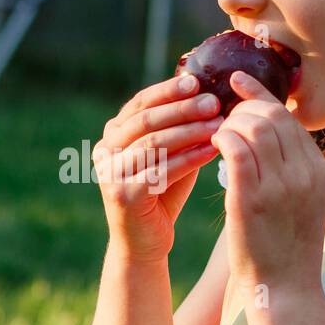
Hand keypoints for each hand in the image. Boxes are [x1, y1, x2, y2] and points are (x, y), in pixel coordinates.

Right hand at [92, 73, 223, 262]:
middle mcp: (105, 151)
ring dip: (189, 131)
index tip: (196, 82)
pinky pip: (161, 171)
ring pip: (153, 144)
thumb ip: (177, 130)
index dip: (167, 91)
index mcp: (112, 135)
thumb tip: (207, 95)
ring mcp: (110, 173)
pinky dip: (189, 159)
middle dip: (181, 109)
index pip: (139, 104)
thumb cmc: (161, 194)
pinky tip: (212, 151)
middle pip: (146, 121)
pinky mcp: (124, 195)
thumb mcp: (168, 155)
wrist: (143, 243)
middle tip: (212, 102)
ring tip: (218, 124)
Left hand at [210, 69, 324, 292]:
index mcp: (320, 170)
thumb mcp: (303, 201)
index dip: (260, 96)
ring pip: (252, 128)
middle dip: (241, 109)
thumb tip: (267, 134)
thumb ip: (292, 167)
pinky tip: (211, 145)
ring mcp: (281, 185)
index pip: (289, 118)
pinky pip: (235, 149)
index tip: (239, 81)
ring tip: (215, 135)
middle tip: (221, 119)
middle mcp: (305, 172)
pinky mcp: (253, 199)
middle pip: (271, 116)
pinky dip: (220, 139)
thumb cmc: (287, 247)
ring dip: (228, 124)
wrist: (285, 289)